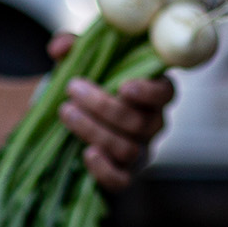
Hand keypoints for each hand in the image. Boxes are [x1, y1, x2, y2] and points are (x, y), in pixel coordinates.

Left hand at [47, 33, 174, 190]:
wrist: (70, 120)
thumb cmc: (86, 87)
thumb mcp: (80, 63)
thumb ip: (73, 48)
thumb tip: (61, 46)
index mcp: (151, 94)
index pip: (166, 93)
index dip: (150, 92)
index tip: (124, 86)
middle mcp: (152, 124)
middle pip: (140, 122)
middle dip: (104, 106)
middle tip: (72, 89)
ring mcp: (139, 152)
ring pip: (127, 148)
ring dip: (95, 130)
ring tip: (66, 112)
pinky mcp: (122, 176)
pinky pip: (121, 180)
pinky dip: (104, 170)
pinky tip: (86, 154)